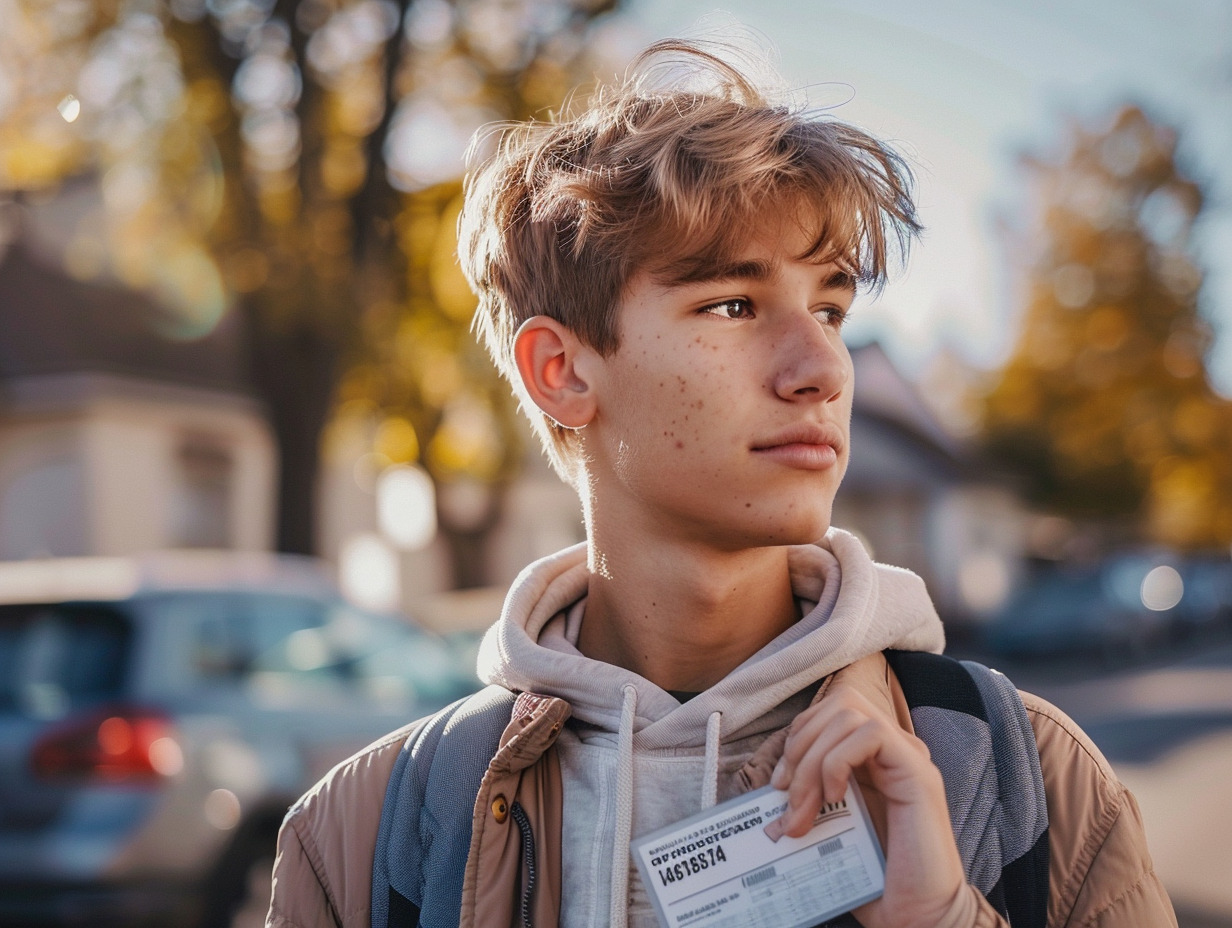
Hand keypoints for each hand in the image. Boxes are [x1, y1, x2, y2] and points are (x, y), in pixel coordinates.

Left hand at [769, 684, 964, 927]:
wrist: (917, 918)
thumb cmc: (875, 879)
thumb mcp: (829, 829)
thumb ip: (809, 802)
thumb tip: (770, 791)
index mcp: (873, 759)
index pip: (828, 714)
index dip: (796, 739)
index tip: (777, 786)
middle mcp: (894, 750)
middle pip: (838, 704)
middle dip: (800, 745)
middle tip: (787, 797)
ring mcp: (909, 758)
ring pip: (849, 714)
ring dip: (814, 759)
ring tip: (807, 807)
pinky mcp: (919, 773)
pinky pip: (871, 734)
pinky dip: (839, 759)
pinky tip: (835, 797)